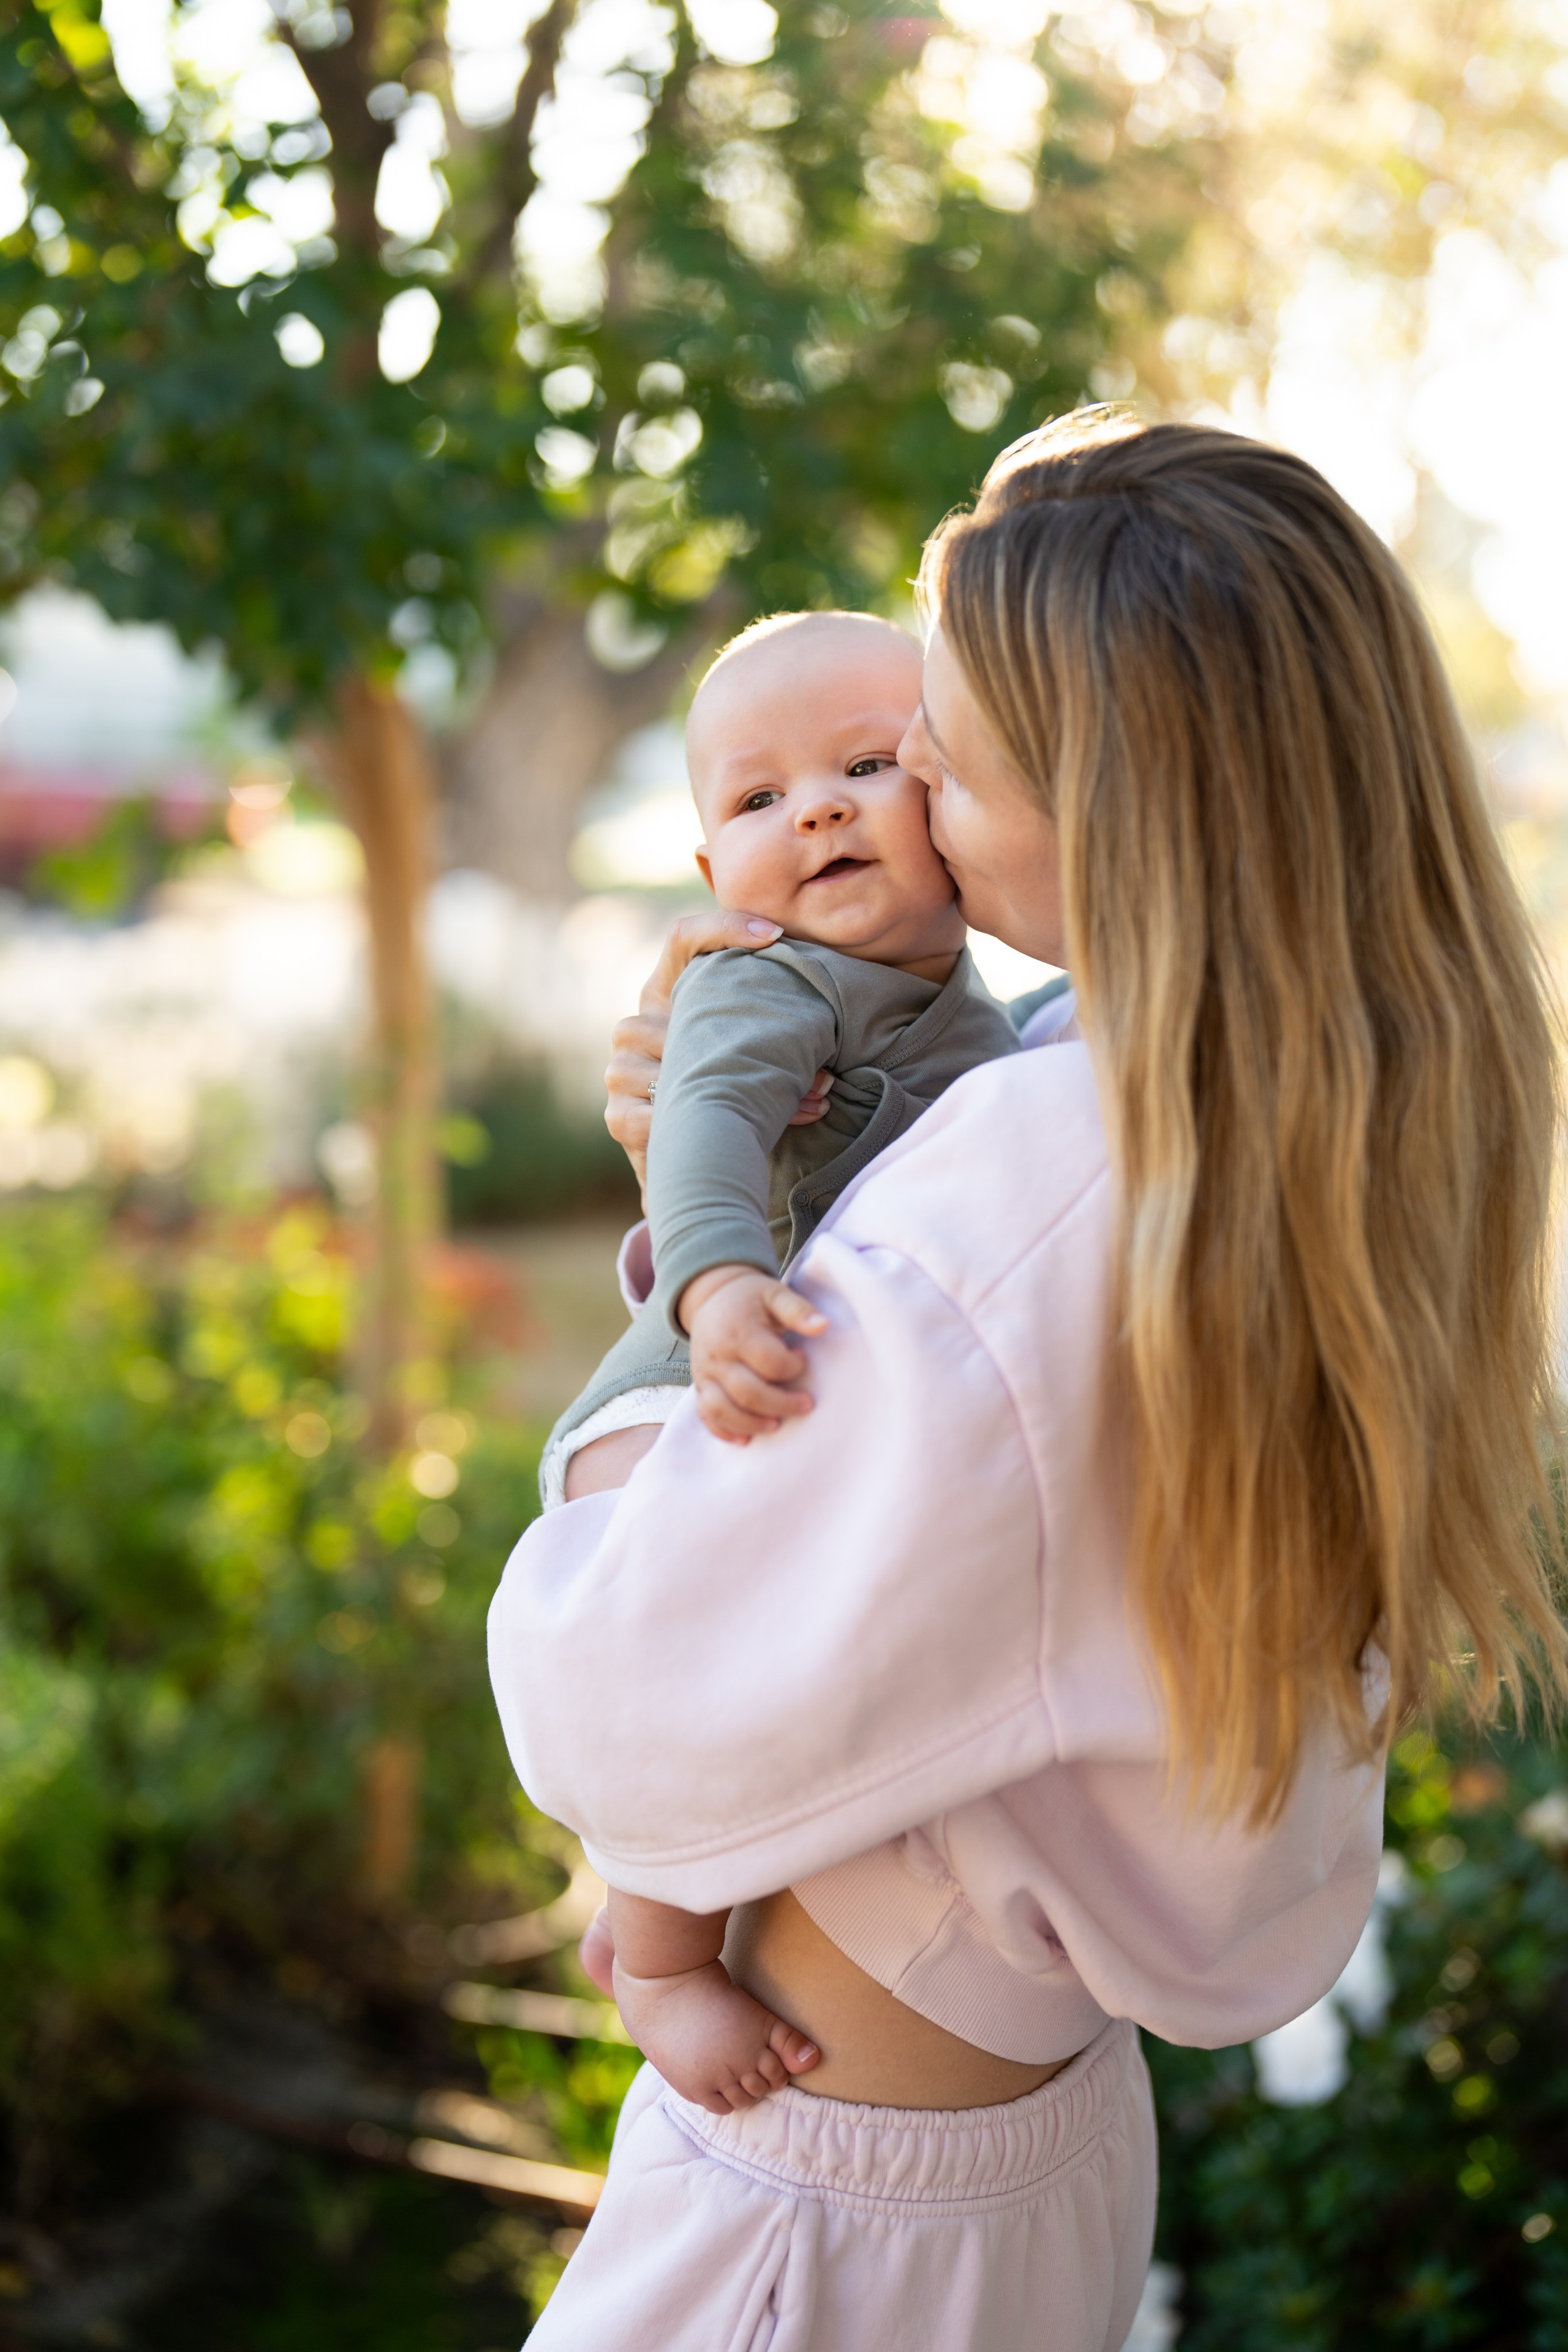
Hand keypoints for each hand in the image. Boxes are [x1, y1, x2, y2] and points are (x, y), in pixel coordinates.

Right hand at [604, 911, 832, 1191]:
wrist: (693, 1173)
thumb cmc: (729, 1103)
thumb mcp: (750, 1059)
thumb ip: (769, 1034)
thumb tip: (827, 1059)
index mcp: (667, 996)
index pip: (683, 939)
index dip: (724, 925)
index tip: (776, 935)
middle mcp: (637, 1025)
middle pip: (690, 1005)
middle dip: (764, 1041)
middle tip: (823, 1075)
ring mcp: (620, 1071)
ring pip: (683, 1063)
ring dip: (751, 1090)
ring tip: (807, 1108)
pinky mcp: (619, 1117)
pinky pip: (665, 1113)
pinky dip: (715, 1127)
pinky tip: (744, 1140)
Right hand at [680, 1265, 827, 1442]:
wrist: (710, 1296)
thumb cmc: (750, 1298)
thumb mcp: (775, 1293)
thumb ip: (798, 1309)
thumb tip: (823, 1326)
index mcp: (738, 1331)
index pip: (769, 1362)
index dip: (793, 1367)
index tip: (802, 1358)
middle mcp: (717, 1355)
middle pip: (747, 1392)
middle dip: (781, 1404)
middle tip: (806, 1405)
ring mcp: (705, 1373)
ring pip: (722, 1409)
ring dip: (752, 1423)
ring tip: (777, 1425)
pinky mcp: (700, 1385)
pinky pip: (706, 1414)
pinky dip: (723, 1431)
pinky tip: (746, 1439)